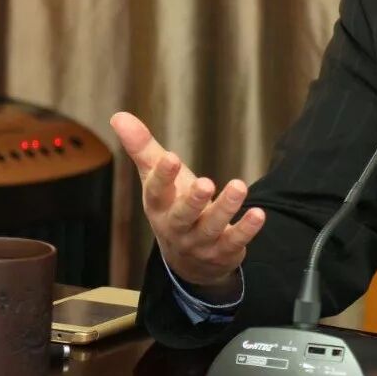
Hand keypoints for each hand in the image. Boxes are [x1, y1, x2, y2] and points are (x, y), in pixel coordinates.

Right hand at [110, 112, 264, 297]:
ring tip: (239, 186)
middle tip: (206, 183)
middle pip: (182, 216)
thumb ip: (142, 148)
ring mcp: (200, 242)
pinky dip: (246, 229)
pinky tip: (258, 213)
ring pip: (211, 227)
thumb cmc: (173, 205)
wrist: (188, 259)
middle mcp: (177, 227)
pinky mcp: (224, 251)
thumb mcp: (157, 179)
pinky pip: (235, 241)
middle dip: (193, 200)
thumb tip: (118, 116)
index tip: (171, 157)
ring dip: (225, 208)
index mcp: (159, 206)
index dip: (162, 176)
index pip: (156, 192)